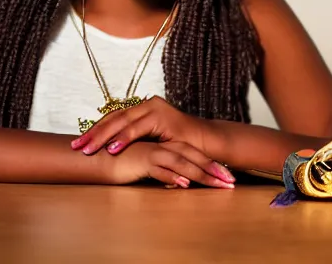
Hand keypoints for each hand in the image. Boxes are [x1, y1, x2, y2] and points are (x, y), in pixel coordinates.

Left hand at [71, 96, 208, 156]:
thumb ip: (135, 143)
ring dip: (103, 137)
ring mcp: (155, 108)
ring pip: (122, 122)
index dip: (95, 130)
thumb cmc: (181, 147)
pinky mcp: (163, 116)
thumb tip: (108, 152)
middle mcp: (148, 104)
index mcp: (143, 109)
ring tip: (88, 149)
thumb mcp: (152, 143)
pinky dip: (123, 139)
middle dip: (93, 133)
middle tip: (76, 146)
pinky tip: (111, 149)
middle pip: (114, 118)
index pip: (114, 118)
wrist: (207, 145)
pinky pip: (138, 128)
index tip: (78, 143)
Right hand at [108, 140, 234, 188]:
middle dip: (214, 171)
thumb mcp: (151, 168)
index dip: (213, 167)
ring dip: (201, 175)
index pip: (196, 156)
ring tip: (217, 185)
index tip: (228, 180)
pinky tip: (184, 184)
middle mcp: (165, 146)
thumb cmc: (124, 163)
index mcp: (169, 146)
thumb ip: (166, 172)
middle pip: (195, 158)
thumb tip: (180, 182)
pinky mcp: (142, 158)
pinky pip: (161, 167)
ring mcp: (155, 150)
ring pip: (183, 162)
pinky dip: (173, 176)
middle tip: (231, 184)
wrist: (100, 156)